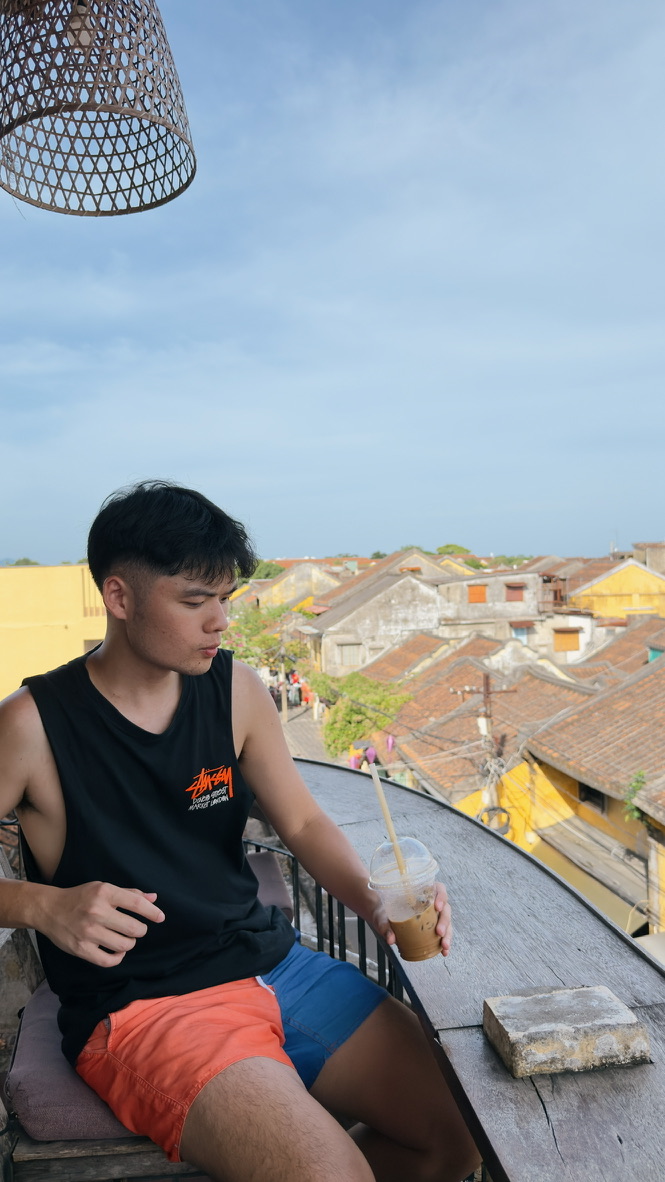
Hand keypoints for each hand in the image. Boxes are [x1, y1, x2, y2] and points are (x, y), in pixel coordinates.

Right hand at [36, 881, 164, 967]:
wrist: (49, 909)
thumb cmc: (80, 897)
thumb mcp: (103, 888)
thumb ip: (129, 894)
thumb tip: (154, 899)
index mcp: (104, 893)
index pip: (136, 903)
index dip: (152, 912)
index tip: (160, 917)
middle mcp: (97, 911)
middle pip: (133, 928)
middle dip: (141, 931)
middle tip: (138, 930)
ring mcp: (88, 932)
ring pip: (123, 945)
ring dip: (130, 944)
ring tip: (126, 939)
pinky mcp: (81, 949)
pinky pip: (108, 960)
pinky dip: (118, 957)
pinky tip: (117, 951)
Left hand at [371, 880, 452, 957]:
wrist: (381, 919)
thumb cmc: (383, 912)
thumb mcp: (382, 917)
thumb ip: (385, 926)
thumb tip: (391, 939)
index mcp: (421, 892)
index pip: (438, 889)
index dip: (441, 896)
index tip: (437, 907)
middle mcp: (430, 903)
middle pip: (445, 908)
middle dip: (444, 921)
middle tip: (439, 932)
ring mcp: (433, 916)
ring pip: (447, 922)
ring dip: (448, 934)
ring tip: (444, 946)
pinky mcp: (432, 928)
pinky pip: (442, 934)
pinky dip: (444, 942)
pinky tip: (444, 951)